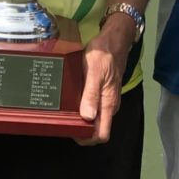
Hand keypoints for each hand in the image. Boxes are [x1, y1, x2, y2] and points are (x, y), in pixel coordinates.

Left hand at [77, 13, 135, 144]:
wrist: (114, 39)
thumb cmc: (103, 54)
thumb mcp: (94, 72)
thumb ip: (91, 95)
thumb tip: (87, 118)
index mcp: (108, 103)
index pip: (102, 135)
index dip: (87, 139)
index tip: (72, 132)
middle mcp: (110, 105)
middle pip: (98, 130)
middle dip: (82, 131)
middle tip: (64, 122)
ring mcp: (108, 99)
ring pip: (96, 119)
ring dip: (83, 120)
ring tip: (67, 112)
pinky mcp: (104, 93)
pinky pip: (95, 108)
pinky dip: (85, 109)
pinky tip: (74, 101)